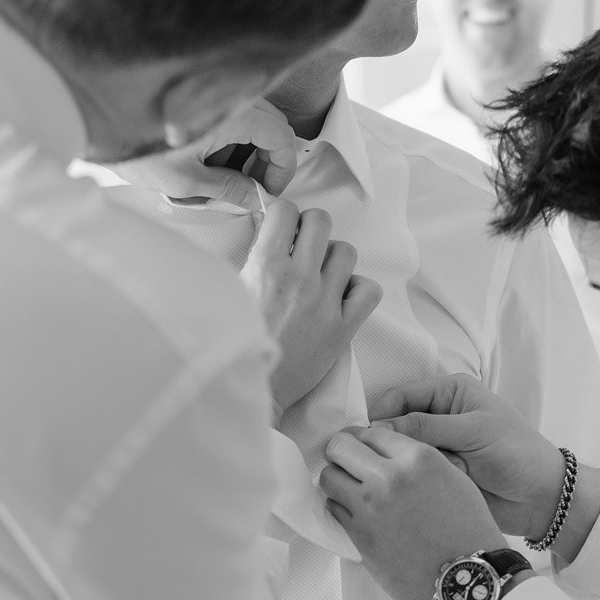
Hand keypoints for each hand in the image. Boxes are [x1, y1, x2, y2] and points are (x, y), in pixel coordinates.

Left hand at [109, 95, 297, 206]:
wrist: (97, 113)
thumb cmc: (138, 143)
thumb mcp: (188, 180)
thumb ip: (230, 190)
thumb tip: (256, 198)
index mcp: (238, 114)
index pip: (283, 139)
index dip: (282, 171)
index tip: (269, 192)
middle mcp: (232, 97)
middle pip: (270, 129)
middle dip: (263, 163)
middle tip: (247, 190)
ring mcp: (216, 92)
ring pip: (250, 123)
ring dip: (242, 152)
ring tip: (216, 177)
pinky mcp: (199, 95)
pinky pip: (228, 116)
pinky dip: (224, 140)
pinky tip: (201, 159)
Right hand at [246, 200, 381, 414]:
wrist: (254, 388)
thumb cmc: (236, 342)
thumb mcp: (230, 291)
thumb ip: (250, 259)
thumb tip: (266, 231)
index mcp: (266, 265)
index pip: (286, 210)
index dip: (284, 217)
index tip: (282, 231)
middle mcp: (299, 278)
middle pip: (321, 221)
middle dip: (310, 229)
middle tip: (302, 248)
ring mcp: (325, 303)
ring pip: (346, 252)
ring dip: (333, 258)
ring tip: (320, 276)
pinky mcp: (343, 328)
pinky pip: (368, 290)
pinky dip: (358, 289)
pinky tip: (341, 297)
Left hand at [320, 424, 505, 599]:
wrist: (466, 577)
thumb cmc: (467, 530)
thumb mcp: (454, 478)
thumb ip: (417, 459)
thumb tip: (385, 452)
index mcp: (418, 458)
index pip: (371, 431)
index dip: (364, 440)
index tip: (362, 448)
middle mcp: (391, 477)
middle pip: (341, 447)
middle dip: (342, 453)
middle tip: (348, 464)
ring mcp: (371, 506)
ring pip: (329, 477)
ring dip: (337, 481)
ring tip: (351, 490)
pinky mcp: (360, 534)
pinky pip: (333, 508)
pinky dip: (341, 508)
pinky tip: (358, 514)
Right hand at [370, 374, 565, 538]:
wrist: (541, 497)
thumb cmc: (517, 453)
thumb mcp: (473, 431)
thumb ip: (426, 427)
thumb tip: (377, 428)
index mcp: (449, 393)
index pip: (401, 396)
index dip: (380, 414)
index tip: (362, 435)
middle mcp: (439, 416)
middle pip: (395, 424)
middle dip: (385, 442)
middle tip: (372, 460)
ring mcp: (437, 447)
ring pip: (400, 453)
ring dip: (400, 464)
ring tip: (396, 478)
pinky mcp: (436, 474)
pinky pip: (411, 475)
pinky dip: (409, 482)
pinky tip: (404, 491)